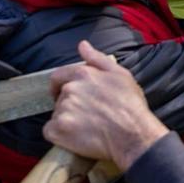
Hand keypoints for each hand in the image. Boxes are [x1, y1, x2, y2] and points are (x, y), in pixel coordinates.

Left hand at [42, 40, 168, 170]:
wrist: (133, 134)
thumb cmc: (130, 105)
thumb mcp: (121, 74)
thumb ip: (98, 58)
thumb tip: (82, 45)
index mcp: (83, 74)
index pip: (58, 76)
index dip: (59, 86)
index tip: (65, 94)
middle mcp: (70, 90)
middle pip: (60, 97)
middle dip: (70, 104)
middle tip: (88, 114)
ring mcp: (63, 110)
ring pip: (57, 114)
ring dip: (67, 120)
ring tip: (87, 126)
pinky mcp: (59, 130)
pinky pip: (50, 131)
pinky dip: (59, 135)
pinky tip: (75, 137)